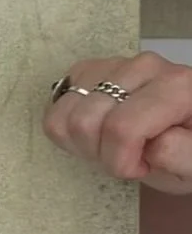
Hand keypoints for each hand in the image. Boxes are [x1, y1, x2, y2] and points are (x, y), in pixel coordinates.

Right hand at [43, 53, 191, 192]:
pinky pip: (55, 108)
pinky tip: (97, 134)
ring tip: (111, 146)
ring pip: (65, 115)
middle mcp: (142, 65)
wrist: (183, 131)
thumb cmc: (188, 148)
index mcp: (175, 85)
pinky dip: (68, 132)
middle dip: (100, 154)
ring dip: (82, 144)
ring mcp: (111, 64)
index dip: (121, 161)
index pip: (121, 128)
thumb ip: (179, 154)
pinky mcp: (88, 70)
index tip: (140, 169)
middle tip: (126, 159)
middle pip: (85, 121)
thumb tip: (151, 146)